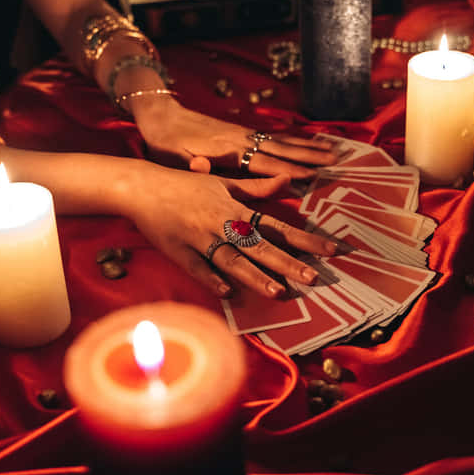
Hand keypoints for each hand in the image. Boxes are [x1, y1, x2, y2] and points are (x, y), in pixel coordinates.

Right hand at [125, 163, 338, 298]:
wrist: (143, 187)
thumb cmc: (184, 186)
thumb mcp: (222, 183)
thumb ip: (255, 188)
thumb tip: (287, 181)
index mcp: (234, 208)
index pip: (277, 225)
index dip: (304, 238)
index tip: (330, 250)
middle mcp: (221, 223)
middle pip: (259, 245)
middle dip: (287, 262)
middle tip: (313, 278)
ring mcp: (199, 238)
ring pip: (231, 258)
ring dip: (254, 275)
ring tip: (277, 292)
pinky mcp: (178, 251)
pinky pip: (197, 267)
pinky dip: (212, 279)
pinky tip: (228, 293)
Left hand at [132, 99, 337, 178]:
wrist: (161, 116)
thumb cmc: (165, 145)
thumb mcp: (172, 159)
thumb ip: (189, 166)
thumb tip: (202, 168)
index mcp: (226, 151)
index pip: (262, 163)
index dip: (286, 171)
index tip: (310, 178)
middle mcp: (241, 139)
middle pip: (281, 149)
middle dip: (309, 157)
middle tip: (337, 163)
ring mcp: (244, 133)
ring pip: (283, 140)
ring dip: (309, 146)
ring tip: (335, 151)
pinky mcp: (243, 131)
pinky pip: (275, 135)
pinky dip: (295, 138)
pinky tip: (311, 141)